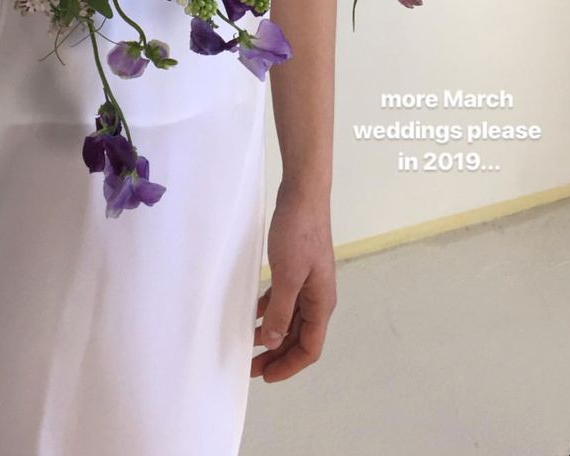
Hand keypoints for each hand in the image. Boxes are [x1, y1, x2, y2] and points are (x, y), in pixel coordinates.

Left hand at [251, 180, 336, 382]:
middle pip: (300, 337)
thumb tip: (275, 343)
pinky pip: (284, 300)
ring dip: (272, 335)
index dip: (289, 365)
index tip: (265, 376)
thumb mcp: (288, 276)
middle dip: (278, 355)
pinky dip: (270, 311)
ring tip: (248, 345)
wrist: (303, 194)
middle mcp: (317, 297)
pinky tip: (253, 315)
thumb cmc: (298, 233)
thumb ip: (281, 311)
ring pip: (291, 320)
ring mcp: (308, 282)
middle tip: (251, 367)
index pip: (310, 347)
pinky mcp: (296, 269)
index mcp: (321, 302)